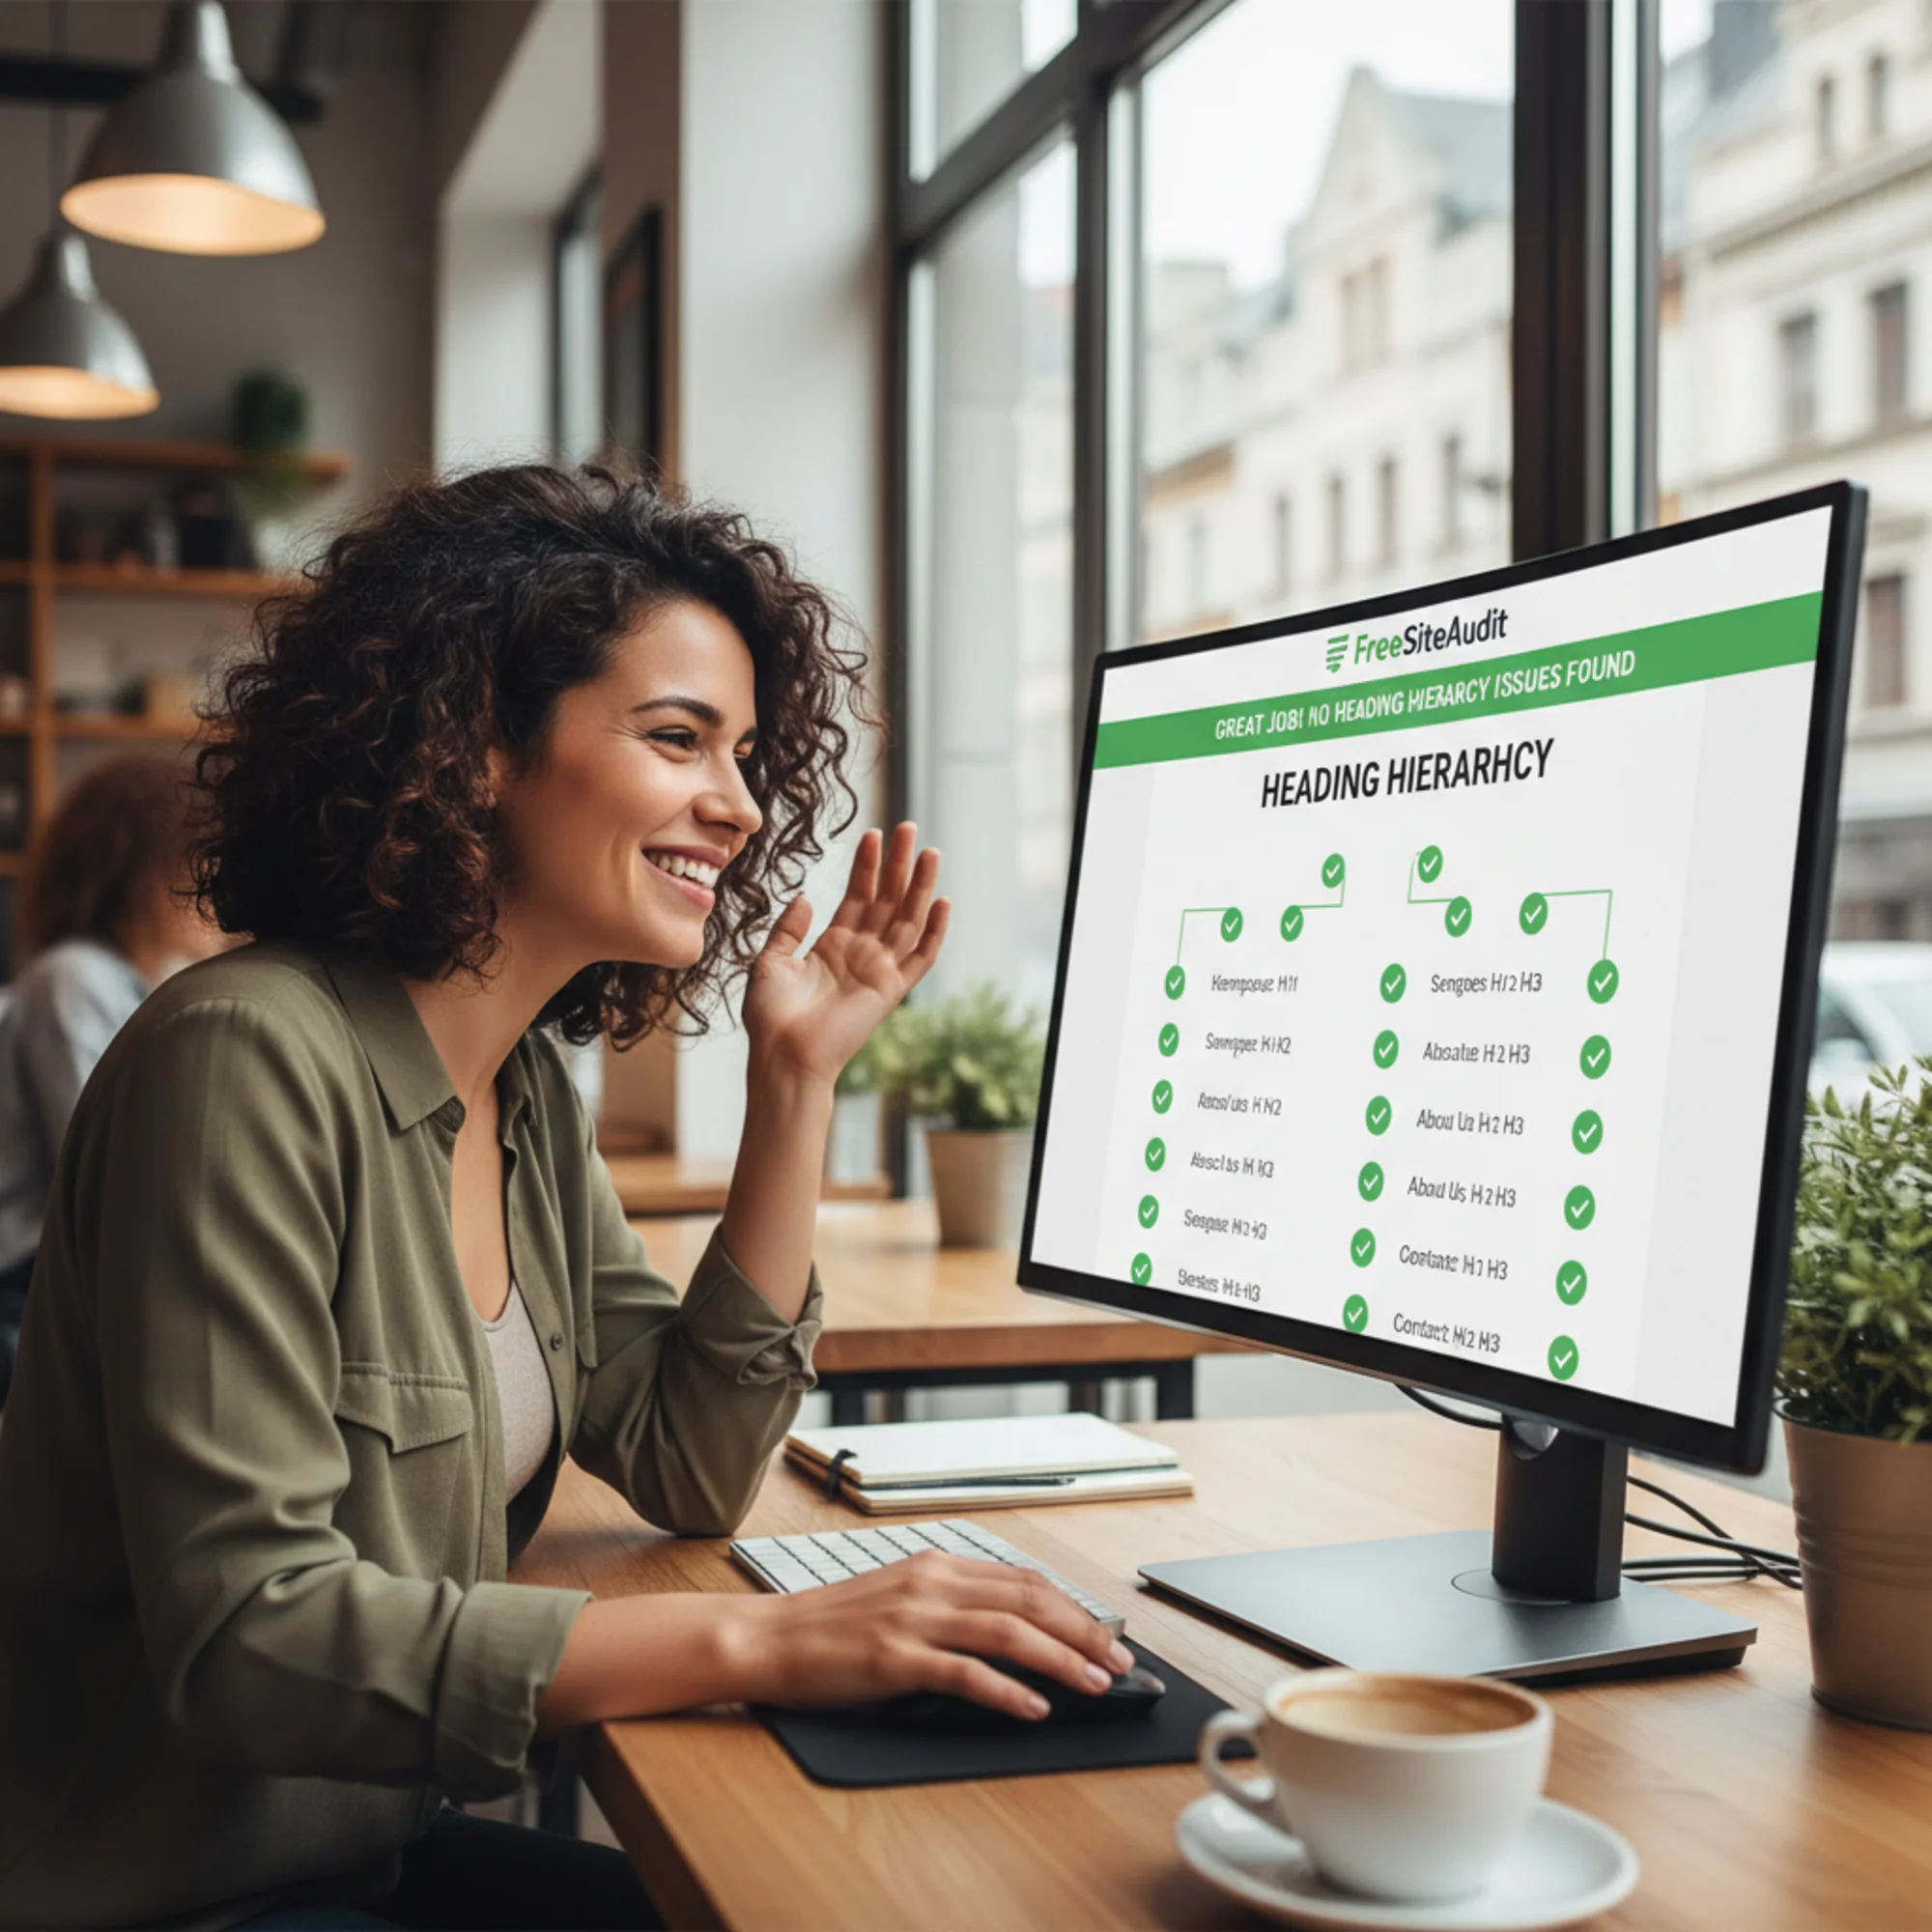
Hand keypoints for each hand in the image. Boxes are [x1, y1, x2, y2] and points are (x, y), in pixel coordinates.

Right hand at [729, 1553, 1134, 1719]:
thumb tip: (1010, 1627)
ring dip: (1061, 1658)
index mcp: (935, 1564)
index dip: (1072, 1607)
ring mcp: (913, 1619)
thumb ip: (949, 1603)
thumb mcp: (897, 1596)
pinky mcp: (894, 1658)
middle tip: (1120, 1661)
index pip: (1022, 1579)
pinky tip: (1034, 1706)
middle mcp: (931, 1583)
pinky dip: (1006, 1689)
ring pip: (1007, 1631)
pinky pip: (964, 1672)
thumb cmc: (830, 1627)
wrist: (767, 1638)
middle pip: (1027, 1600)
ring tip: (1095, 1683)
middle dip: (1083, 1631)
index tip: (1105, 1634)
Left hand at [741, 822, 948, 1087]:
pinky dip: (934, 932)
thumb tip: (805, 898)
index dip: (867, 866)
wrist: (783, 1055)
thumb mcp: (770, 961)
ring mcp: (879, 969)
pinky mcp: (891, 989)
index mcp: (833, 944)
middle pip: (888, 899)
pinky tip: (942, 901)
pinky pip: (920, 957)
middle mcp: (861, 953)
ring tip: (929, 852)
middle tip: (909, 828)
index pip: (857, 896)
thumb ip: (789, 929)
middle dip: (899, 864)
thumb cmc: (772, 1016)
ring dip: (920, 886)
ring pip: (908, 919)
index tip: (874, 835)